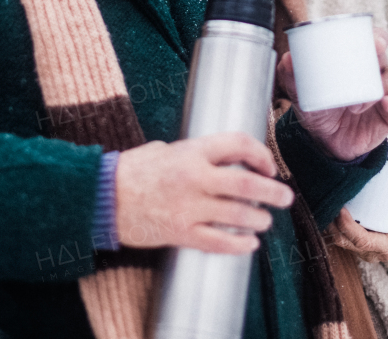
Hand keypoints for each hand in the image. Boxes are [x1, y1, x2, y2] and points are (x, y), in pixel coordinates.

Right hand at [114, 132, 293, 253]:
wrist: (102, 197)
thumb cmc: (131, 171)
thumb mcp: (164, 150)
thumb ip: (192, 152)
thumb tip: (216, 155)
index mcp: (192, 152)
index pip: (238, 144)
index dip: (261, 154)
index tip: (269, 166)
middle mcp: (194, 178)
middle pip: (247, 184)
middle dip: (272, 192)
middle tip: (285, 197)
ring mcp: (188, 207)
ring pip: (237, 215)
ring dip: (258, 219)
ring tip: (266, 221)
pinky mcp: (180, 232)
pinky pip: (217, 241)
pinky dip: (238, 244)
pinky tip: (249, 243)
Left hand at [277, 27, 387, 160]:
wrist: (325, 142)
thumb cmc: (318, 109)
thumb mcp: (301, 92)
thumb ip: (291, 75)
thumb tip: (288, 58)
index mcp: (356, 60)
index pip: (372, 40)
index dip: (377, 36)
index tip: (374, 41)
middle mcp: (373, 72)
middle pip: (385, 55)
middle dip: (381, 53)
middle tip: (373, 56)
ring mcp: (385, 91)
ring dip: (380, 86)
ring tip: (356, 104)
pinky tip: (386, 104)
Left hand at [326, 178, 387, 262]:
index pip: (363, 241)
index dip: (349, 227)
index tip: (341, 210)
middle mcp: (370, 253)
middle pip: (345, 241)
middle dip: (332, 223)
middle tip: (327, 201)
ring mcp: (359, 249)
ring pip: (337, 238)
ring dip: (327, 222)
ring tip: (323, 201)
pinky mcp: (351, 242)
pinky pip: (336, 234)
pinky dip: (328, 222)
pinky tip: (324, 206)